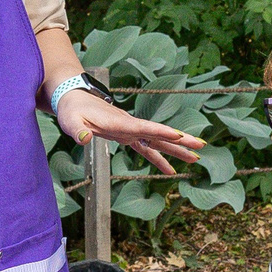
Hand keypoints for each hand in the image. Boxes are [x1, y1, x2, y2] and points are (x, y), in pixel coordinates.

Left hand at [56, 92, 206, 174]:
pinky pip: (147, 149)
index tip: (180, 136)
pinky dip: (159, 159)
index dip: (162, 132)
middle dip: (181, 141)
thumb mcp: (71, 122)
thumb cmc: (72, 111)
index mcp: (119, 123)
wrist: (74, 100)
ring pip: (158, 141)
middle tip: (201, 147)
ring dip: (176, 151)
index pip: (145, 128)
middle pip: (159, 134)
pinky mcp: (127, 136)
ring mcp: (131, 131)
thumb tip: (83, 139)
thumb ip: (78, 131)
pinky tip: (170, 171)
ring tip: (195, 159)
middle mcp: (130, 126)